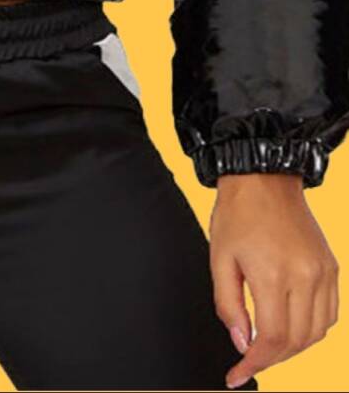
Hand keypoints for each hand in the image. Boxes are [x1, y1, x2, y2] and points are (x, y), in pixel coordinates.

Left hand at [209, 172, 338, 388]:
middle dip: (271, 359)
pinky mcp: (332, 267)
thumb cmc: (236, 214)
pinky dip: (312, 329)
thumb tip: (242, 343)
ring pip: (317, 333)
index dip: (254, 364)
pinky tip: (291, 327)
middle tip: (248, 361)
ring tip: (267, 346)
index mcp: (274, 274)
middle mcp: (306, 276)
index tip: (236, 375)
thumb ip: (228, 305)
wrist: (264, 178)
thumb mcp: (219, 258)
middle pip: (296, 341)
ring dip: (293, 348)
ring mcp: (324, 273)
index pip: (271, 339)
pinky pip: (329, 314)